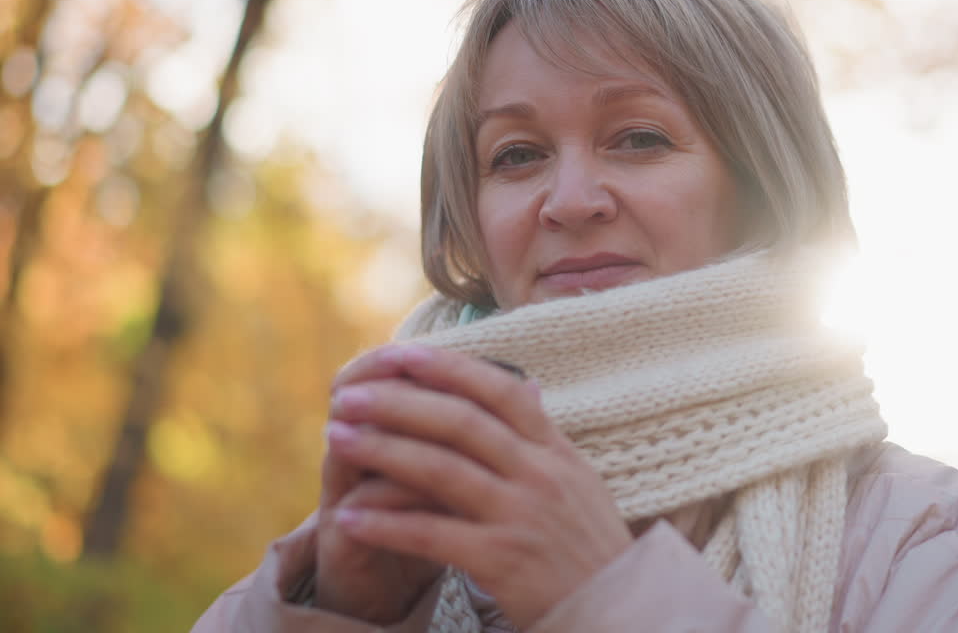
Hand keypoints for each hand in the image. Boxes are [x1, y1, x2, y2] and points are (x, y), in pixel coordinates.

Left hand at [326, 345, 633, 628]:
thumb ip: (544, 437)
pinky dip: (387, 523)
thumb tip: (524, 383)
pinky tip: (350, 515)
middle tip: (348, 394)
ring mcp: (523, 516)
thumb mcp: (578, 482)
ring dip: (382, 449)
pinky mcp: (503, 561)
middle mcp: (542, 475)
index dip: (448, 368)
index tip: (401, 354)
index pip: (500, 391)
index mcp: (556, 452)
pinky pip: (433, 534)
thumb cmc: (588, 548)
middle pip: (461, 423)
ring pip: (441, 470)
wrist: (615, 609)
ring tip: (337, 438)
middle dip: (399, 403)